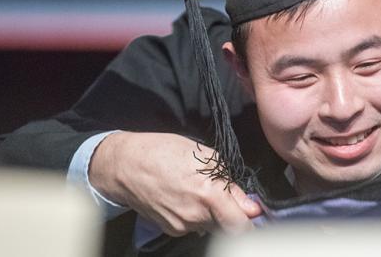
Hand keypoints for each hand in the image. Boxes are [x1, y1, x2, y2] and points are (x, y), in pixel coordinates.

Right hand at [89, 132, 260, 236]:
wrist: (126, 165)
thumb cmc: (165, 151)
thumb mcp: (206, 156)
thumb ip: (231, 185)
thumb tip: (251, 206)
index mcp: (208, 194)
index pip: (240, 225)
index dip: (250, 223)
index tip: (254, 216)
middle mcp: (196, 215)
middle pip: (227, 225)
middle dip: (231, 214)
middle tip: (224, 196)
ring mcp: (181, 225)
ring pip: (210, 226)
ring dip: (213, 214)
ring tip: (199, 191)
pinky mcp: (170, 230)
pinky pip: (193, 226)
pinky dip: (196, 216)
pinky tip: (185, 197)